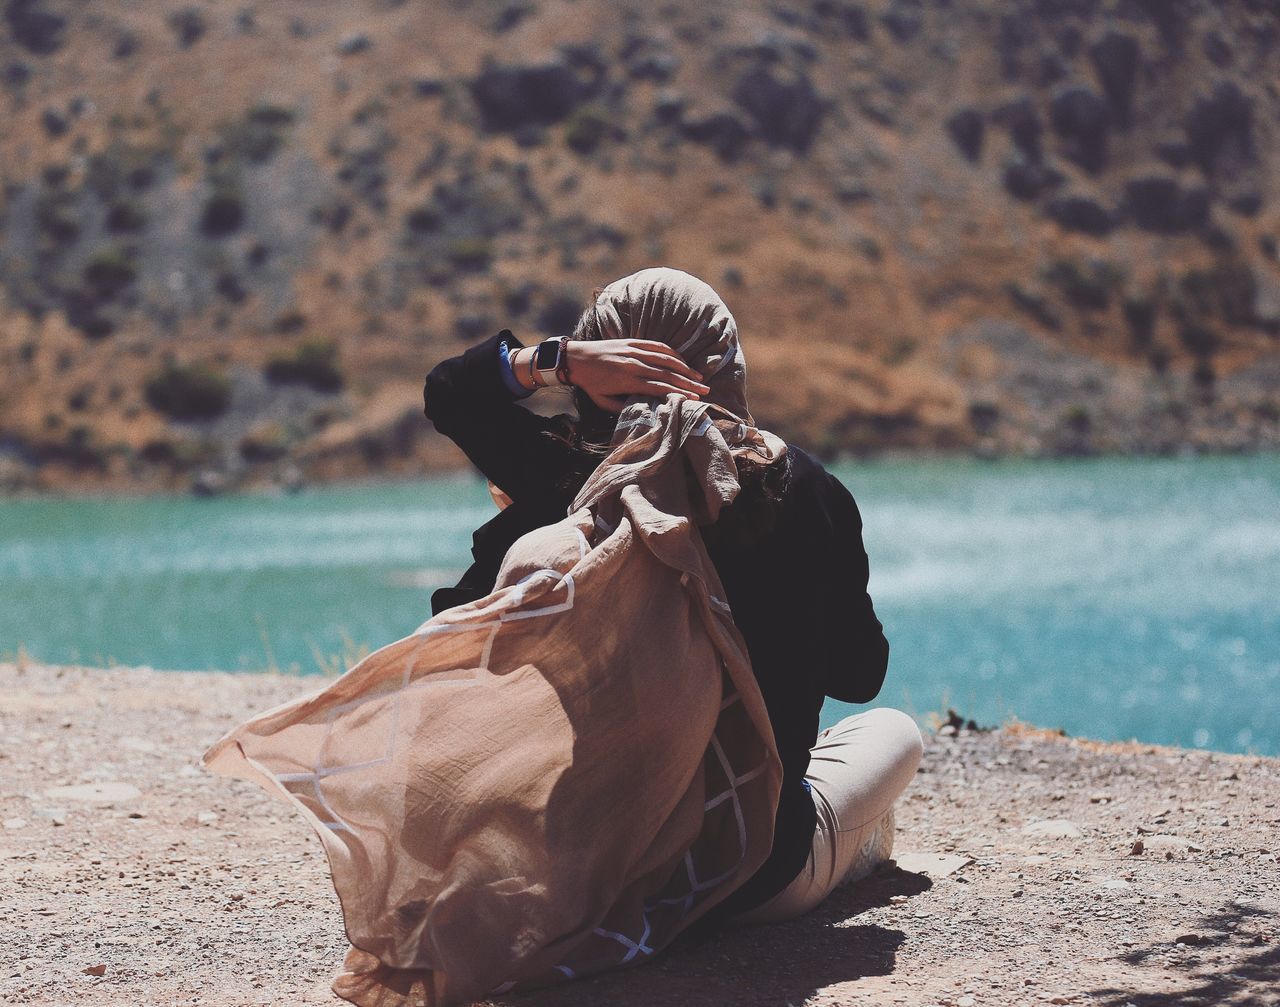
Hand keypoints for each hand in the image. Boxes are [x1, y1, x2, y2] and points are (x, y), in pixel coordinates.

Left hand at [560, 339, 710, 412]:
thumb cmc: (590, 383)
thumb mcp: (603, 401)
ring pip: (666, 358)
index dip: (679, 393)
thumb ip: (623, 407)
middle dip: (688, 383)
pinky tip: (682, 361)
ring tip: (698, 377)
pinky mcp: (633, 342)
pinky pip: (657, 346)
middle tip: (705, 391)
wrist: (576, 358)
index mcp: (627, 380)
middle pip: (668, 374)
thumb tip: (644, 411)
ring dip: (685, 368)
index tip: (694, 399)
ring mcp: (634, 350)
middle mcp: (634, 364)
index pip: (660, 387)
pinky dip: (672, 353)